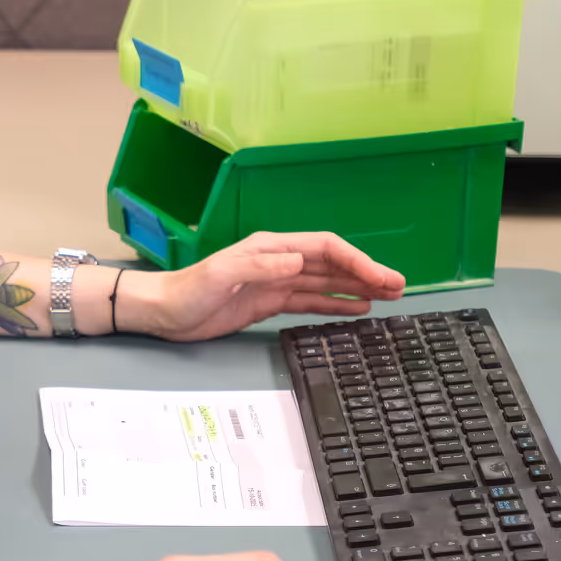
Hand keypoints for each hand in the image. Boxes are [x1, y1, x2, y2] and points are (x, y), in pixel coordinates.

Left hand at [123, 231, 403, 341]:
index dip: (355, 260)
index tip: (381, 276)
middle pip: (331, 263)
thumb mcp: (220, 275)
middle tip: (398, 287)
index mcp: (270, 248)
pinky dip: (335, 303)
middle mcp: (277, 261)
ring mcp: (275, 282)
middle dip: (366, 272)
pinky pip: (311, 300)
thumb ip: (258, 265)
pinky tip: (357, 308)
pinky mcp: (269, 302)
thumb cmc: (186, 291)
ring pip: (326, 281)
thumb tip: (298, 258)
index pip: (324, 248)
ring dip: (357, 287)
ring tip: (388, 296)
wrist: (162, 313)